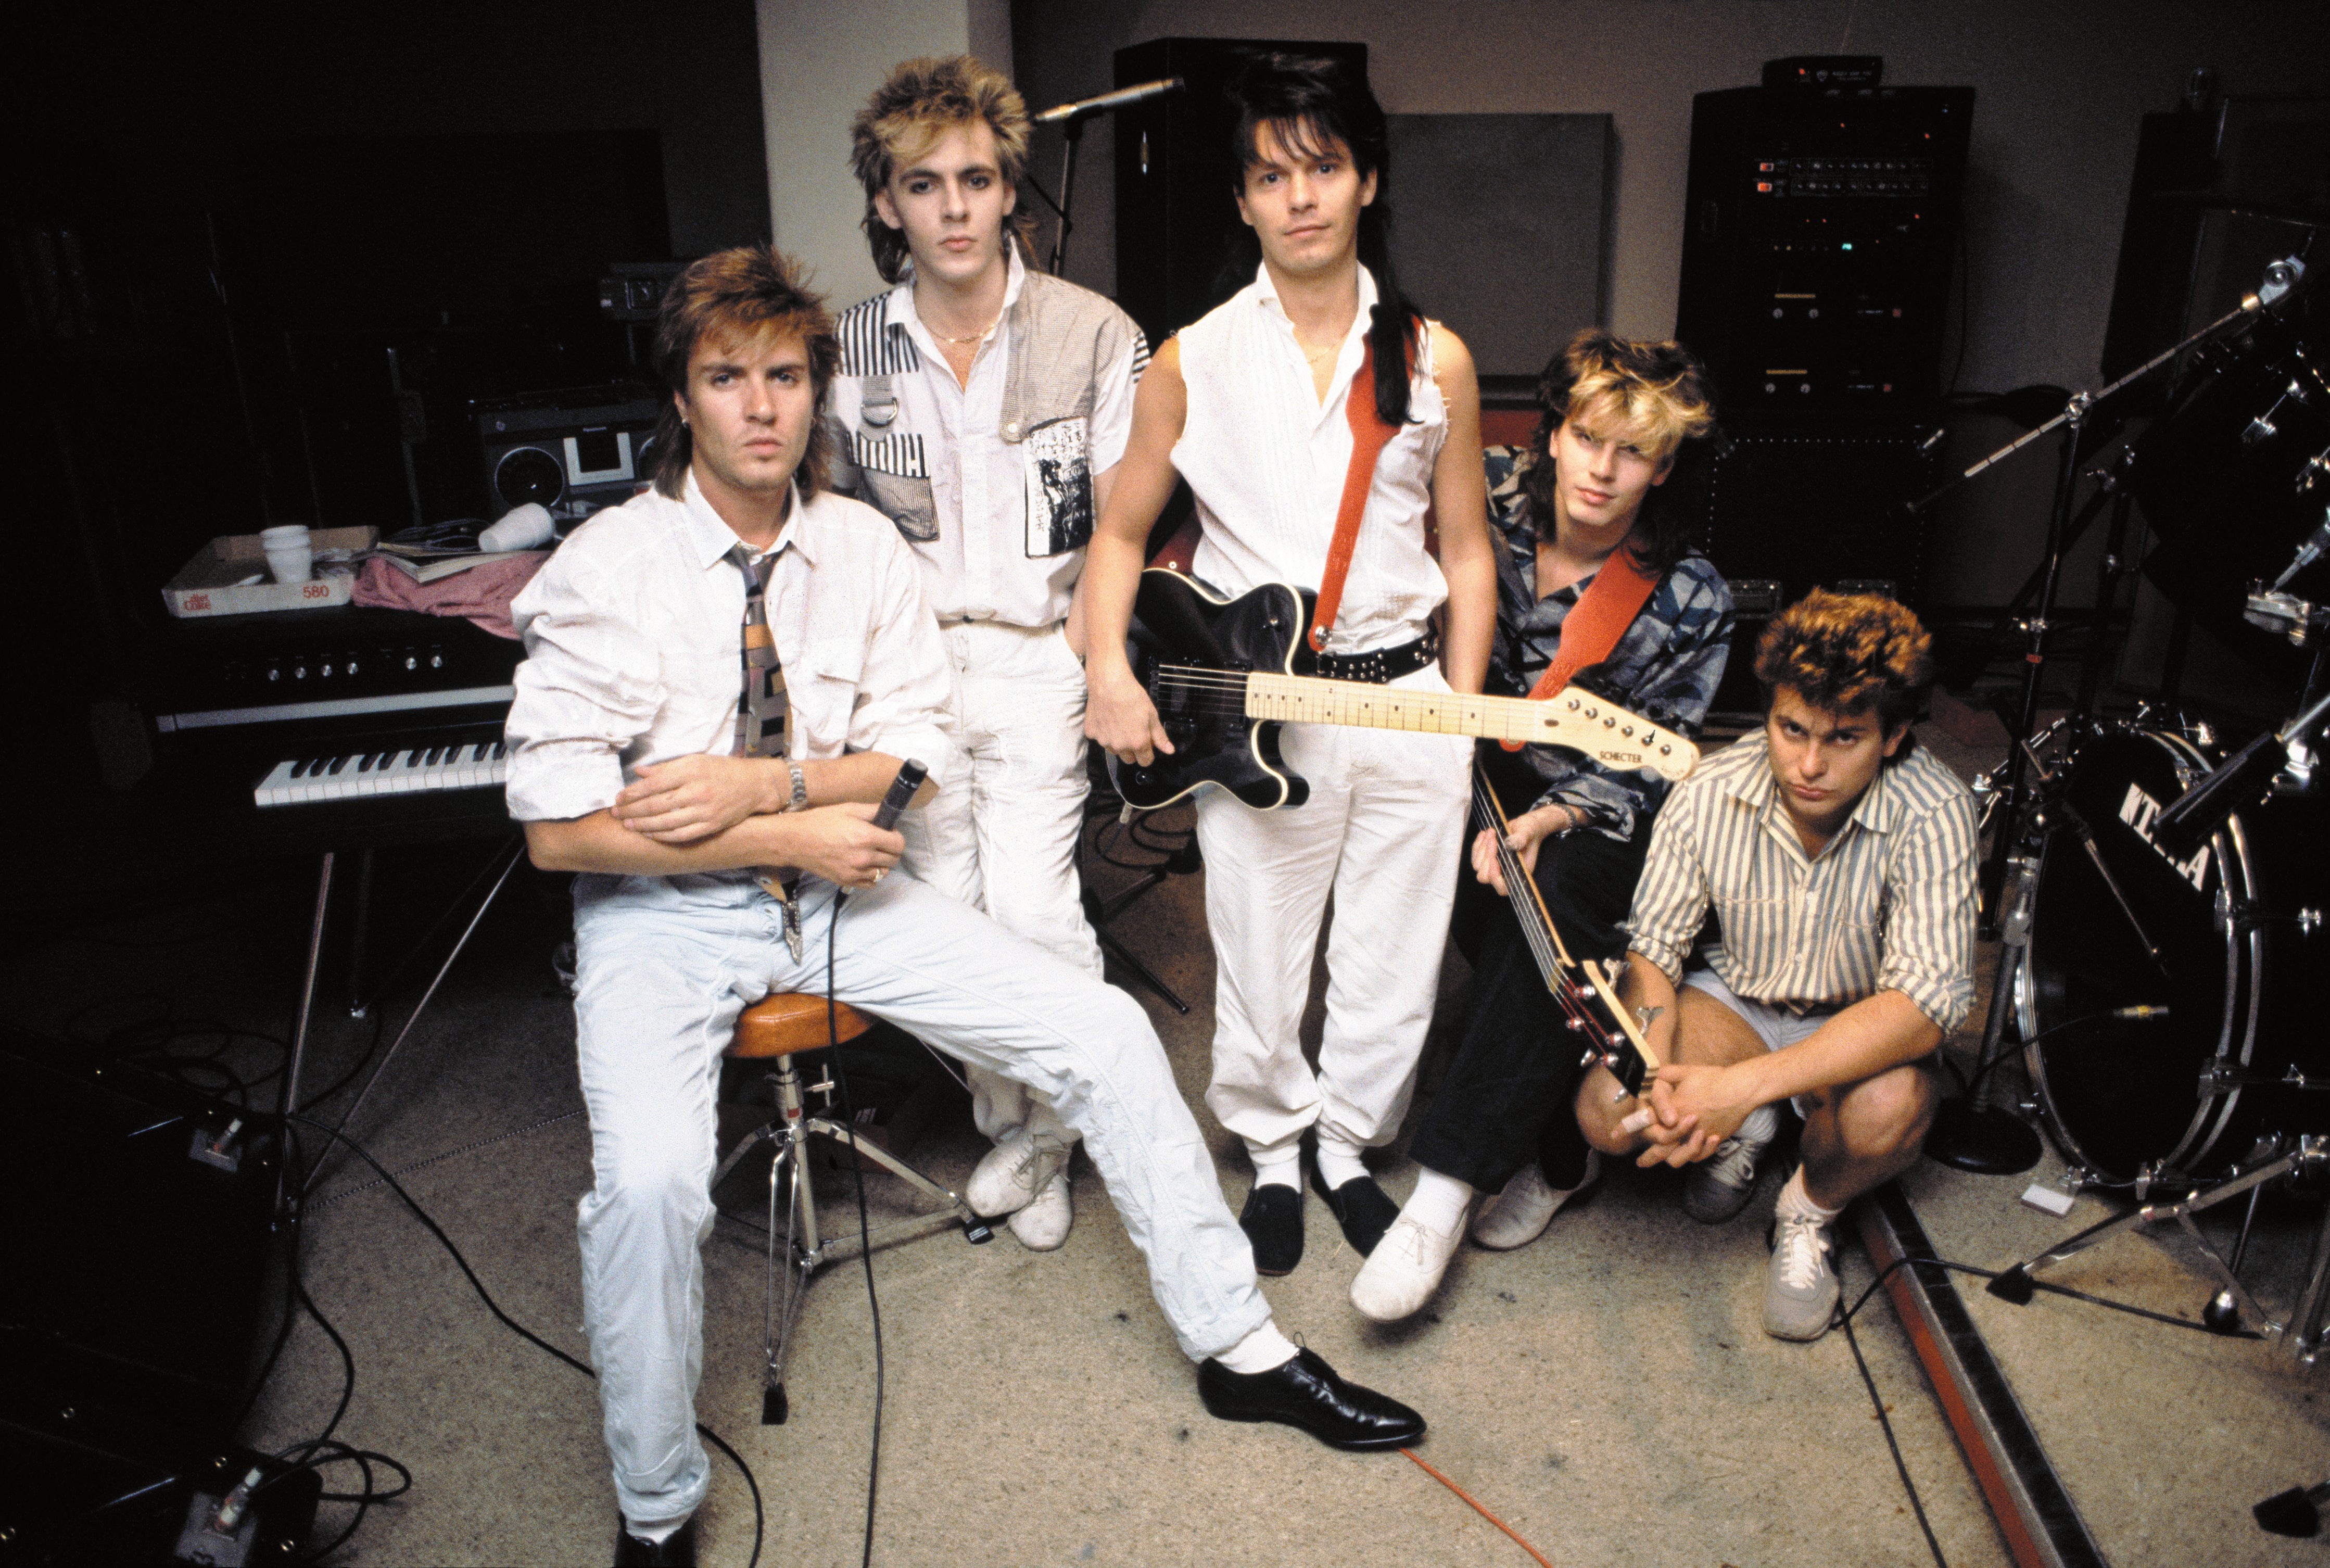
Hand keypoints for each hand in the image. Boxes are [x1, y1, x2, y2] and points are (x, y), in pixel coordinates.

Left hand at [612, 753, 775, 843]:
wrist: (755, 785)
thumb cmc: (723, 770)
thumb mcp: (696, 760)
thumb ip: (667, 768)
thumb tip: (639, 772)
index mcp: (691, 771)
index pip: (654, 784)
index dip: (632, 793)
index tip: (619, 797)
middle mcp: (697, 791)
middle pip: (656, 805)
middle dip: (632, 810)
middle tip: (616, 813)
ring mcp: (705, 811)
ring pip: (666, 822)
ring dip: (643, 825)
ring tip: (628, 825)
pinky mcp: (711, 825)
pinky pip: (681, 835)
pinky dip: (662, 836)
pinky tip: (650, 833)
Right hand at [774, 802, 901, 888]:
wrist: (795, 840)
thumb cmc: (820, 822)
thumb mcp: (848, 809)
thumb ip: (873, 811)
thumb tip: (889, 812)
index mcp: (866, 837)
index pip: (898, 844)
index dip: (896, 837)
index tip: (890, 833)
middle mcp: (863, 857)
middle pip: (894, 859)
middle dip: (891, 850)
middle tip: (880, 842)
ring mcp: (855, 872)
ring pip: (884, 873)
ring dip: (881, 863)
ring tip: (871, 854)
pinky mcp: (846, 881)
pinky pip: (870, 884)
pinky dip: (871, 876)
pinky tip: (863, 866)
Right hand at [1085, 660, 1172, 764]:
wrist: (1109, 683)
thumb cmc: (1131, 696)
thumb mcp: (1152, 715)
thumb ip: (1160, 736)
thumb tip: (1169, 750)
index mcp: (1137, 743)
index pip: (1145, 762)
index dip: (1148, 754)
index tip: (1147, 745)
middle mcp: (1120, 746)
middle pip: (1128, 759)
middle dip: (1133, 750)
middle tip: (1133, 732)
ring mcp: (1104, 741)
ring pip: (1114, 750)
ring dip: (1118, 742)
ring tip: (1120, 723)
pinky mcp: (1091, 733)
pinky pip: (1100, 739)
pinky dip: (1104, 732)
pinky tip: (1107, 718)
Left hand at [1468, 804, 1573, 893]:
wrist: (1527, 826)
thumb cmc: (1531, 831)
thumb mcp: (1528, 831)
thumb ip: (1520, 839)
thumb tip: (1509, 844)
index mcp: (1518, 872)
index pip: (1501, 887)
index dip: (1494, 875)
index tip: (1494, 857)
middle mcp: (1505, 873)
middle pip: (1484, 877)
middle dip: (1487, 856)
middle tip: (1493, 838)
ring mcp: (1495, 867)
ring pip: (1477, 866)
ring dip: (1481, 848)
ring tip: (1491, 832)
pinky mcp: (1487, 859)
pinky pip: (1475, 857)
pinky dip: (1477, 845)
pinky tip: (1485, 834)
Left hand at [1634, 1062, 1755, 1168]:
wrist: (1741, 1088)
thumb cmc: (1714, 1078)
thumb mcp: (1685, 1071)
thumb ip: (1665, 1075)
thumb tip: (1651, 1074)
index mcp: (1673, 1108)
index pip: (1644, 1121)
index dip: (1628, 1128)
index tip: (1615, 1134)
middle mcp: (1683, 1125)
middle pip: (1659, 1148)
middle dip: (1647, 1157)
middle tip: (1640, 1163)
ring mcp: (1698, 1135)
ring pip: (1678, 1157)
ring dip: (1667, 1161)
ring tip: (1662, 1164)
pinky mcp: (1712, 1139)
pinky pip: (1698, 1156)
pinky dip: (1692, 1156)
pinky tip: (1688, 1153)